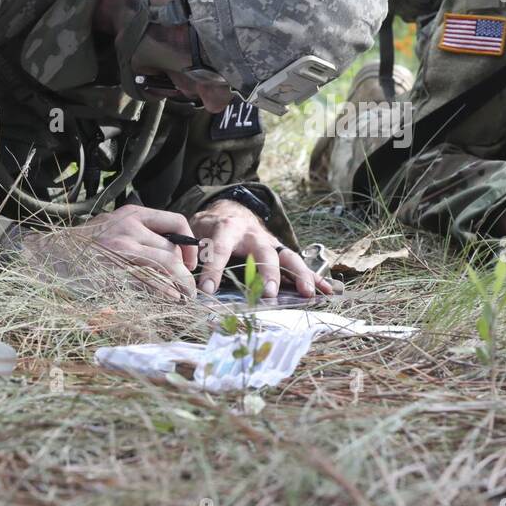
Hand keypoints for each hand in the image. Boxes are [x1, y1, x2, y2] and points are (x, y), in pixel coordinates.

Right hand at [22, 205, 198, 299]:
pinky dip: (163, 292)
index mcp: (133, 215)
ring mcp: (119, 250)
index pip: (177, 222)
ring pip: (165, 265)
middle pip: (172, 251)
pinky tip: (167, 299)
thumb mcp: (116, 227)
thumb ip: (143, 236)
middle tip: (190, 289)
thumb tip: (177, 256)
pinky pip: (147, 282)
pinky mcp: (111, 270)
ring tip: (183, 298)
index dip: (189, 244)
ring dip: (180, 285)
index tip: (189, 261)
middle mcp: (129, 228)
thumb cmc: (87, 243)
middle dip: (187, 274)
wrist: (50, 251)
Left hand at [189, 198, 333, 299]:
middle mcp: (253, 234)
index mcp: (226, 228)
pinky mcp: (281, 252)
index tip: (207, 289)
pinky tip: (327, 292)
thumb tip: (178, 273)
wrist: (230, 211)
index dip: (213, 268)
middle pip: (264, 252)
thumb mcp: (194, 233)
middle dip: (267, 274)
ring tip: (308, 293)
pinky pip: (300, 265)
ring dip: (300, 276)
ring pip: (288, 258)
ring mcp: (271, 243)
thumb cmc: (209, 227)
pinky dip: (315, 278)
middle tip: (268, 294)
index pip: (219, 248)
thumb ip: (188, 250)